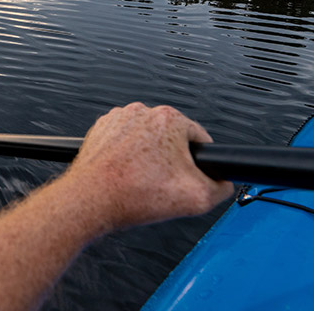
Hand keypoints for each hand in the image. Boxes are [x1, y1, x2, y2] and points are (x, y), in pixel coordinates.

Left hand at [63, 102, 233, 230]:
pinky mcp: (101, 129)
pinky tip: (125, 174)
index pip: (200, 139)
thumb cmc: (132, 195)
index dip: (199, 163)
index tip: (189, 177)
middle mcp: (143, 112)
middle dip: (172, 161)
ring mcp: (119, 119)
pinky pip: (124, 142)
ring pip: (147, 140)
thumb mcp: (197, 199)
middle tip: (163, 184)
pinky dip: (127, 156)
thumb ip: (221, 188)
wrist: (90, 200)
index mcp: (170, 119)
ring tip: (141, 181)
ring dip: (149, 157)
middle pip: (172, 139)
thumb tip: (223, 183)